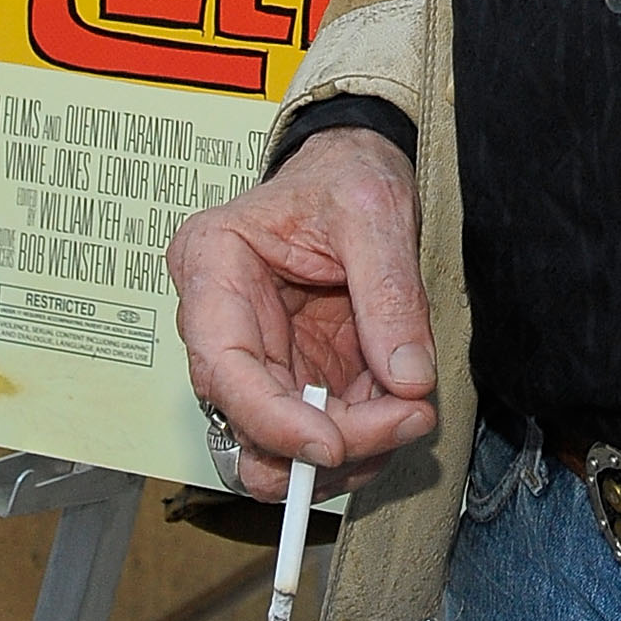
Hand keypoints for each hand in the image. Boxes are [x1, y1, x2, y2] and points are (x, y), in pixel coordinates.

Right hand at [169, 127, 436, 500]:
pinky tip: (399, 413)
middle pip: (251, 421)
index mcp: (212, 264)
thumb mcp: (375, 213)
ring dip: (347, 452)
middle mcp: (222, 323)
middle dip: (329, 441)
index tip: (333, 445)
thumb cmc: (347, 173)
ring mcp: (258, 356)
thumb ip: (391, 294)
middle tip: (406, 420)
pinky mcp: (295, 375)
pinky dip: (361, 440)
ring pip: (279, 445)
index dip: (273, 422)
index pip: (223, 368)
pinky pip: (317, 431)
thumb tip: (408, 379)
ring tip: (409, 416)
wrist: (358, 167)